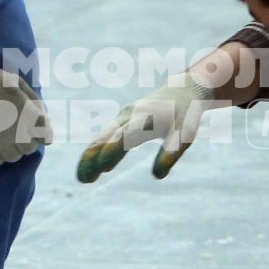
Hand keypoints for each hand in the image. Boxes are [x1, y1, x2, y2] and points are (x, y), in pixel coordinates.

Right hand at [0, 64, 50, 165]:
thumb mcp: (17, 82)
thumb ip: (34, 101)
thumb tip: (45, 118)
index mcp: (27, 114)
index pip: (45, 136)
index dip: (43, 134)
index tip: (38, 131)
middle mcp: (16, 131)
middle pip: (30, 148)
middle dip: (28, 140)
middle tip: (18, 131)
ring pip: (14, 157)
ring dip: (13, 148)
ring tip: (4, 137)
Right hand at [77, 74, 220, 182]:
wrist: (182, 89)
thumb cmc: (185, 114)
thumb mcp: (185, 134)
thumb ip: (171, 153)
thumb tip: (157, 176)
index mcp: (146, 118)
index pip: (126, 135)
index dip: (114, 149)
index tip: (103, 167)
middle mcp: (130, 115)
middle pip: (107, 136)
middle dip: (93, 157)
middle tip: (83, 180)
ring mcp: (123, 116)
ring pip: (102, 137)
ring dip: (90, 156)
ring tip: (83, 179)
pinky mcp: (122, 120)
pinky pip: (104, 136)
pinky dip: (95, 151)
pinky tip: (91, 168)